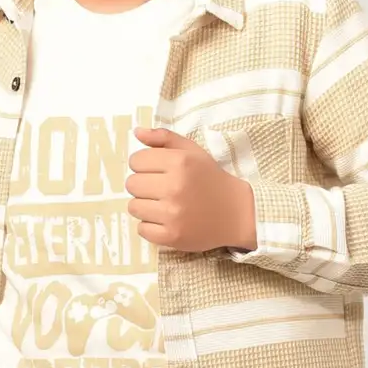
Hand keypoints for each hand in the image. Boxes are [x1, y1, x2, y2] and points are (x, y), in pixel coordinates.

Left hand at [127, 125, 256, 252]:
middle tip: (159, 189)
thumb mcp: (192, 151)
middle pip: (132, 184)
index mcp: (180, 162)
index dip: (143, 165)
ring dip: (145, 206)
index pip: (136, 161)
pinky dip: (150, 226)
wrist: (235, 213)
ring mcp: (172, 214)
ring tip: (162, 205)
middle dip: (142, 185)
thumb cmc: (210, 179)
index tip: (155, 171)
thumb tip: (137, 131)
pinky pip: (141, 229)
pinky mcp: (171, 236)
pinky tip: (165, 220)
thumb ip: (164, 138)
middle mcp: (174, 187)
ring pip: (133, 207)